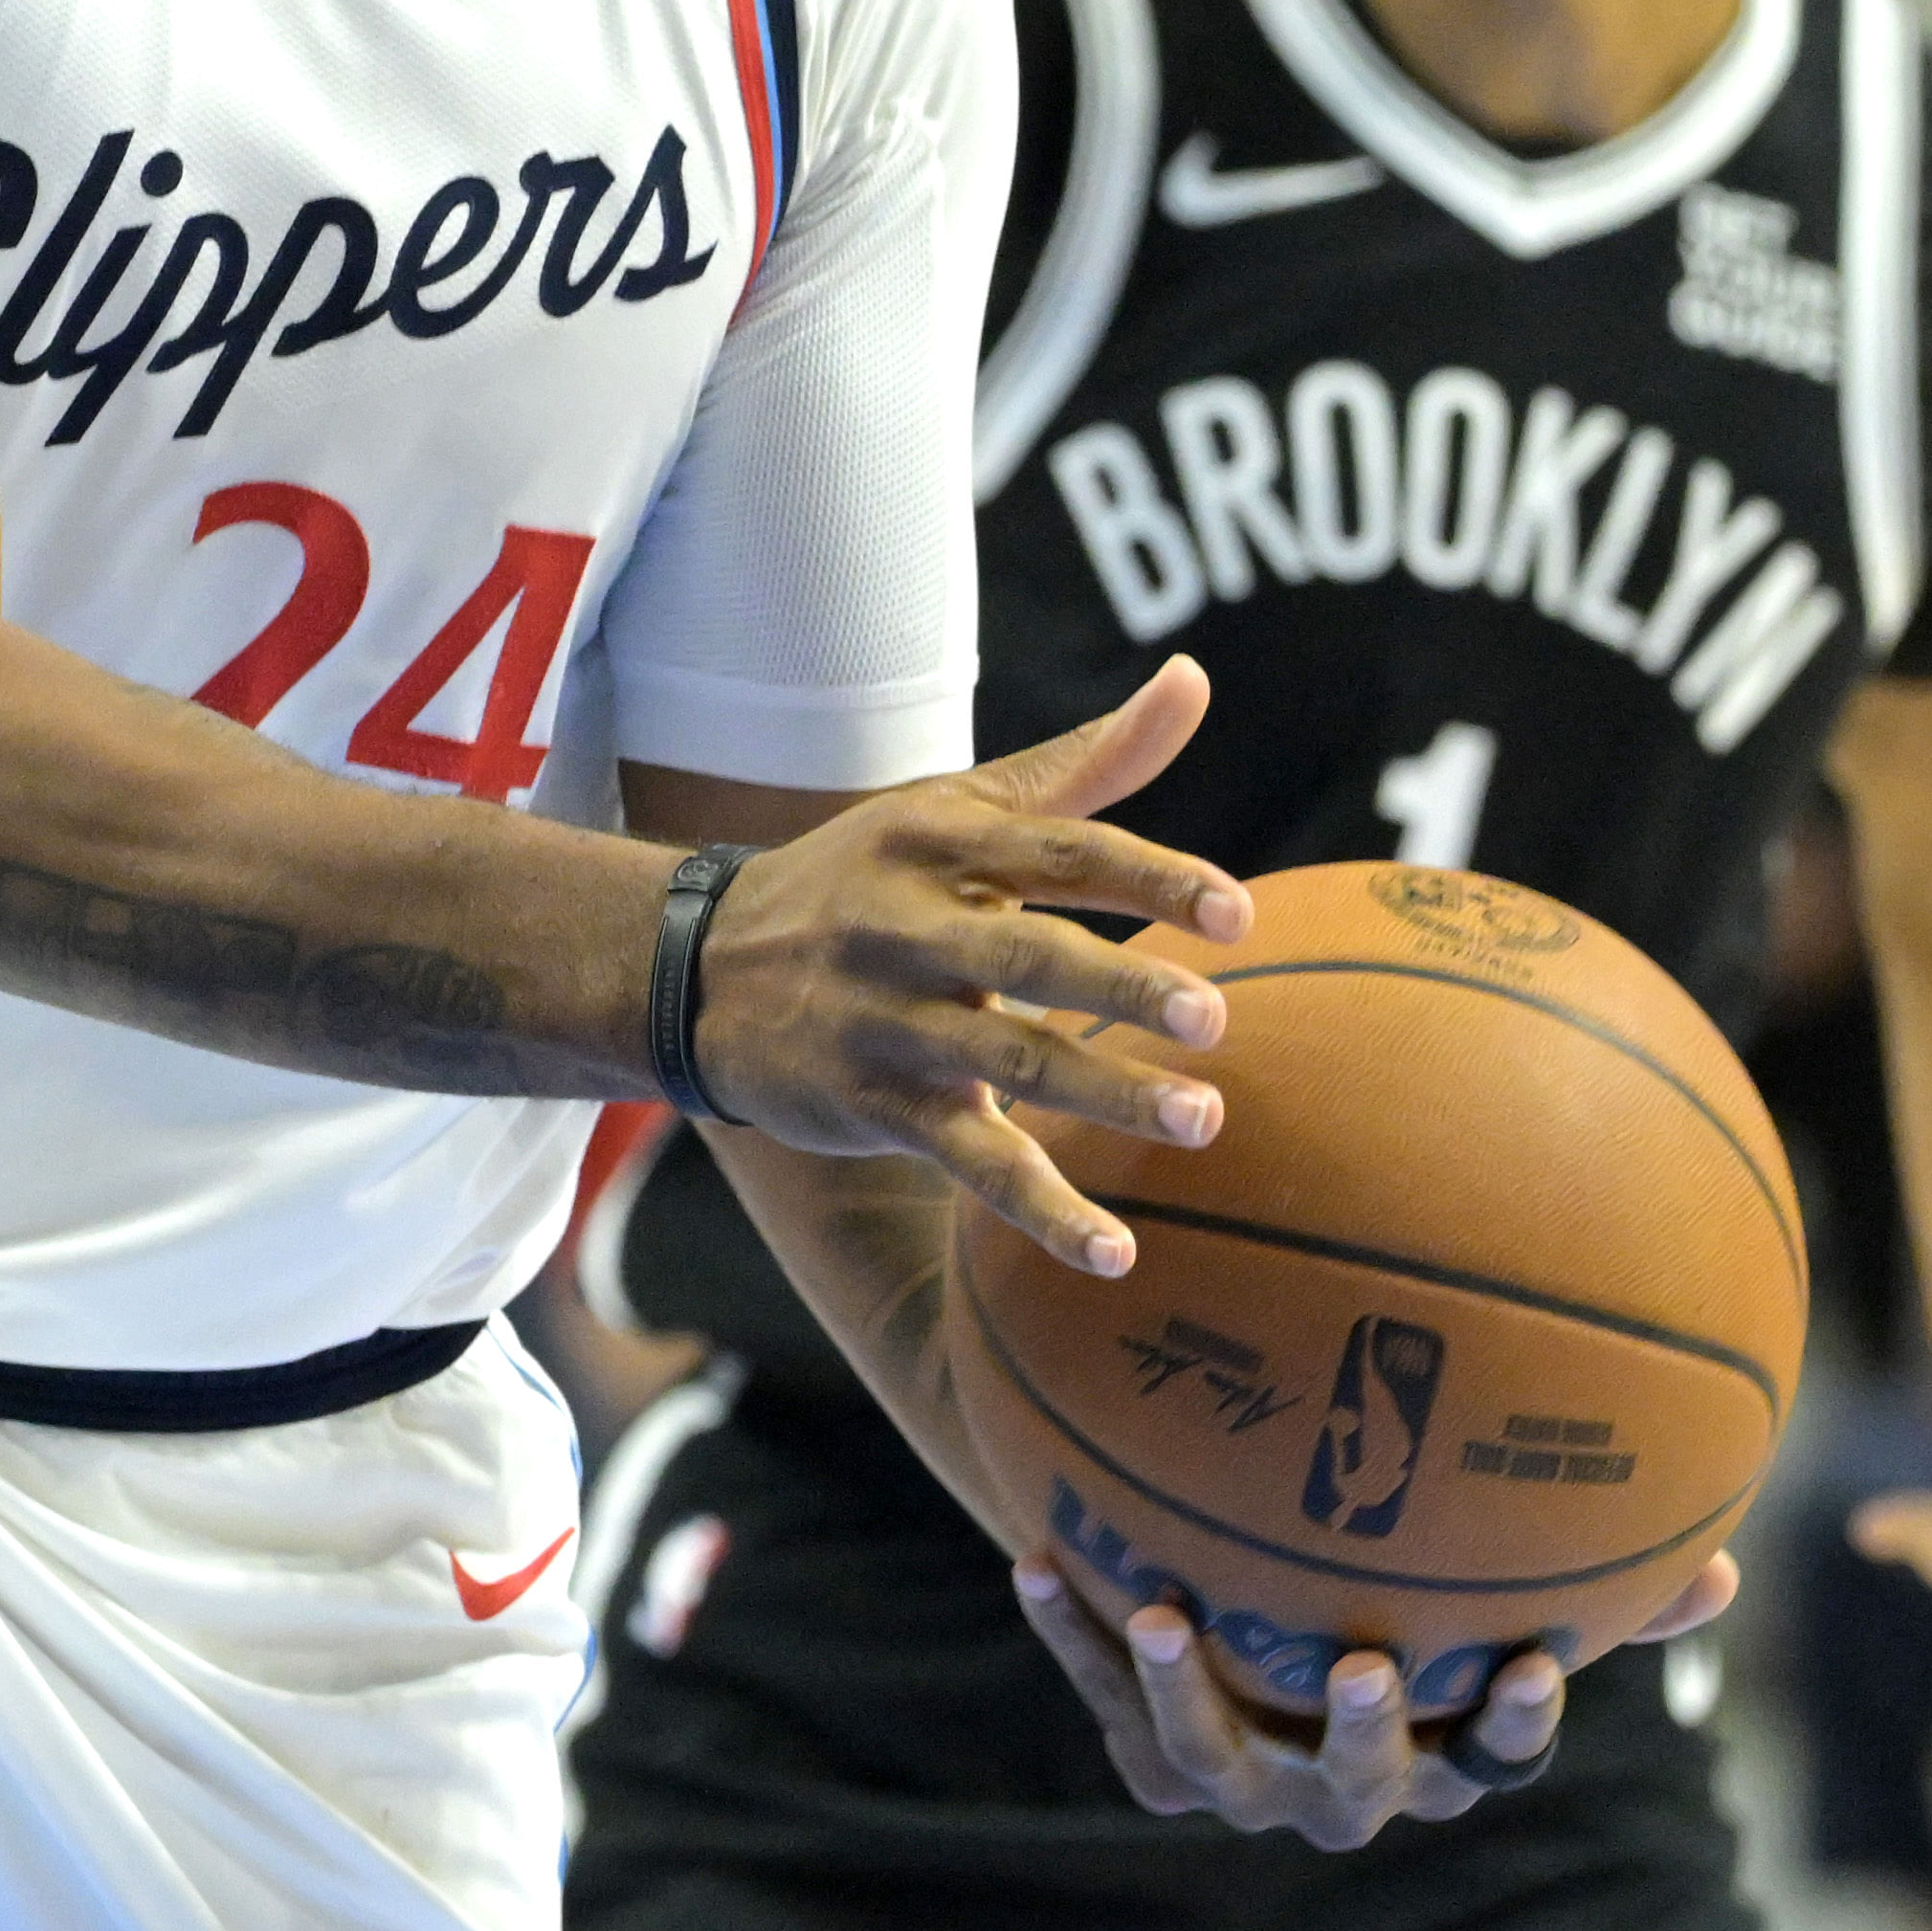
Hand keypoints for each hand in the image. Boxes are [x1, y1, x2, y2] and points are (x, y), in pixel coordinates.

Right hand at [688, 660, 1256, 1274]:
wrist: (695, 969)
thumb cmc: (865, 878)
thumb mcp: (952, 808)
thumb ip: (1083, 763)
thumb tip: (1194, 679)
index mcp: (936, 839)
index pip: (1055, 851)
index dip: (1145, 878)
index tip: (1236, 911)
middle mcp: (905, 924)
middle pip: (1026, 955)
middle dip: (1118, 986)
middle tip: (1213, 1017)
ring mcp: (886, 1020)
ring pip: (1006, 1063)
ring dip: (1105, 1094)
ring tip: (1203, 1120)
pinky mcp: (871, 1103)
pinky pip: (967, 1161)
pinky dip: (1039, 1208)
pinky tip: (1113, 1251)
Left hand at [1011, 1551, 1739, 1847]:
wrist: (1234, 1621)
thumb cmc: (1392, 1608)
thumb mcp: (1483, 1596)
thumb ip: (1596, 1591)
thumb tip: (1722, 1568)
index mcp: (1433, 1761)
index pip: (1494, 1763)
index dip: (1517, 1726)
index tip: (1537, 1667)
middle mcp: (1338, 1791)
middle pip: (1359, 1783)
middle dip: (1364, 1734)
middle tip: (1367, 1669)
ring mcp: (1240, 1783)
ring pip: (1210, 1756)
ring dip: (1181, 1689)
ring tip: (1158, 1616)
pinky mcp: (1149, 1758)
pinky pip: (1102, 1696)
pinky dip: (1070, 1633)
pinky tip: (1037, 1561)